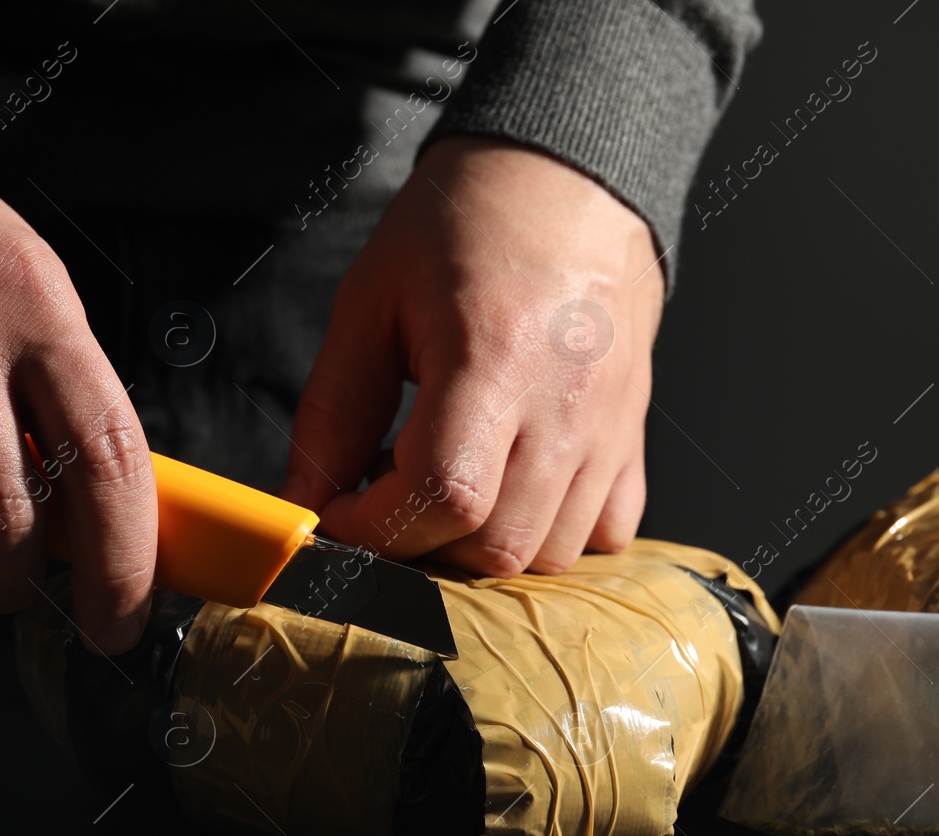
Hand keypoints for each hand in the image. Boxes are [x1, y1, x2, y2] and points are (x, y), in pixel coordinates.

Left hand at [282, 134, 661, 575]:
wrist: (567, 177)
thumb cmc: (468, 224)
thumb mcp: (372, 301)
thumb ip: (334, 410)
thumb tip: (305, 500)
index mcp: (494, 359)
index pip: (445, 496)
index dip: (378, 527)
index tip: (341, 511)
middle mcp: (566, 403)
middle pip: (496, 545)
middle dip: (424, 546)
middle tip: (387, 496)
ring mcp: (610, 426)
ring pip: (550, 553)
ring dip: (483, 548)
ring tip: (448, 487)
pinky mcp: (633, 434)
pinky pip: (607, 532)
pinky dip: (554, 536)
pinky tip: (513, 492)